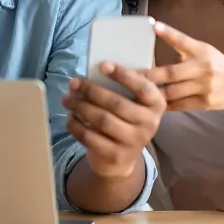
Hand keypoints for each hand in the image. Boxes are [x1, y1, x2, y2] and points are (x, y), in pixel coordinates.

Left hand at [62, 62, 165, 177]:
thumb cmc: (126, 120)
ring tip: (67, 99)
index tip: (103, 65)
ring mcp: (133, 142)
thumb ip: (124, 86)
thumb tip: (96, 71)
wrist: (123, 159)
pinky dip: (76, 125)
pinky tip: (70, 117)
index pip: (142, 87)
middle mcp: (149, 124)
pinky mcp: (115, 155)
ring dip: (80, 106)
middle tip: (73, 82)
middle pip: (116, 103)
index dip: (123, 75)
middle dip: (91, 90)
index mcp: (156, 104)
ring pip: (102, 119)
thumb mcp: (133, 103)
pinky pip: (91, 137)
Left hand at [142, 21, 223, 111]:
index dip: (169, 33)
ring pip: (172, 92)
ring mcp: (204, 87)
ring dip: (153, 93)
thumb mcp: (202, 50)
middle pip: (171, 73)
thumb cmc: (215, 64)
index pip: (183, 41)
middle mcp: (203, 68)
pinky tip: (150, 105)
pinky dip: (164, 105)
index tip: (154, 26)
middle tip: (129, 76)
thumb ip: (182, 45)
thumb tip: (155, 30)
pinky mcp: (204, 103)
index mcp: (201, 51)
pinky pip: (178, 105)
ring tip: (134, 92)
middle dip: (149, 76)